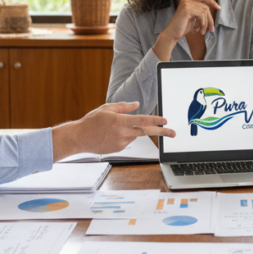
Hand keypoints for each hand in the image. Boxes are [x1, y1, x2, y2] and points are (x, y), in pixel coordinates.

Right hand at [51, 101, 175, 158]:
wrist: (79, 138)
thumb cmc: (91, 122)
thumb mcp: (107, 108)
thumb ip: (124, 107)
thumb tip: (136, 104)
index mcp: (120, 121)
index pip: (142, 121)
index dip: (155, 120)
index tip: (165, 120)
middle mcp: (123, 133)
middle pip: (146, 132)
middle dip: (162, 132)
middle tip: (173, 133)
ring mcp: (121, 143)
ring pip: (134, 135)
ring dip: (132, 130)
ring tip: (112, 127)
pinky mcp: (119, 149)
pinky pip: (127, 140)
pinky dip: (124, 136)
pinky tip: (111, 134)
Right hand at [154, 0, 221, 60]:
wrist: (172, 34)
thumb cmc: (182, 28)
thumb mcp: (194, 19)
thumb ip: (201, 13)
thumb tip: (214, 11)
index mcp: (187, 1)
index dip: (212, 2)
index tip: (219, 8)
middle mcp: (186, 0)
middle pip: (205, 7)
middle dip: (210, 19)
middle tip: (211, 29)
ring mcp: (186, 4)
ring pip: (205, 11)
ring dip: (206, 23)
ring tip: (202, 32)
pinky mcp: (187, 9)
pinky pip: (201, 15)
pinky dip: (203, 23)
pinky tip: (198, 30)